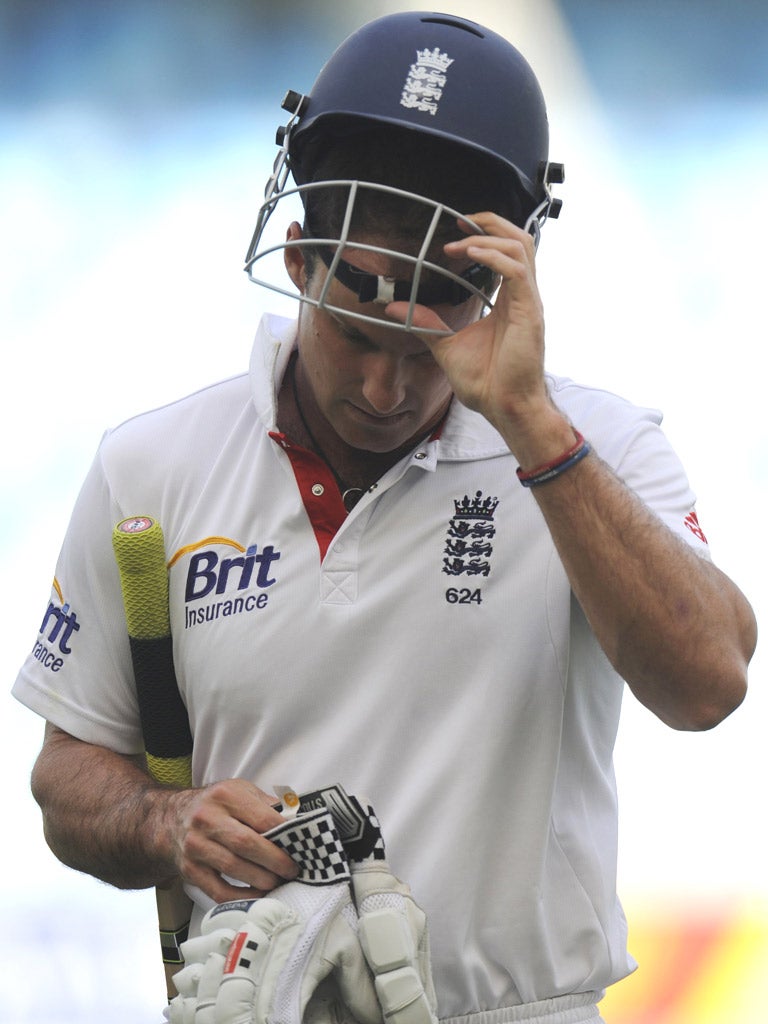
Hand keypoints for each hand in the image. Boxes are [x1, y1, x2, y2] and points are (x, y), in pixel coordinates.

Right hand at [169, 779, 298, 903]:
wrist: (171, 820)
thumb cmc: (215, 806)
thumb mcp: (239, 791)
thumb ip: (266, 804)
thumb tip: (297, 822)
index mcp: (225, 795)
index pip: (262, 817)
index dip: (284, 835)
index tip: (299, 846)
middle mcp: (207, 818)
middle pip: (247, 843)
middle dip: (275, 861)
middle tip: (292, 870)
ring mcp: (195, 845)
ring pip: (234, 868)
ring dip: (261, 880)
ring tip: (277, 882)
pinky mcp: (189, 870)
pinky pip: (218, 891)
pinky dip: (241, 896)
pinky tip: (256, 894)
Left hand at [387, 213, 572, 464]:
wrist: (505, 407)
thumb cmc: (487, 383)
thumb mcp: (446, 345)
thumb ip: (426, 324)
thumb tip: (396, 309)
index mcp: (508, 300)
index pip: (506, 252)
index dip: (485, 233)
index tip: (458, 229)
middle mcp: (522, 296)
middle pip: (520, 239)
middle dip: (492, 223)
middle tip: (461, 222)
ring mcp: (528, 302)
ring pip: (521, 248)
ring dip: (489, 238)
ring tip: (461, 242)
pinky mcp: (530, 312)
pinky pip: (517, 271)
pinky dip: (494, 257)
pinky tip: (471, 255)